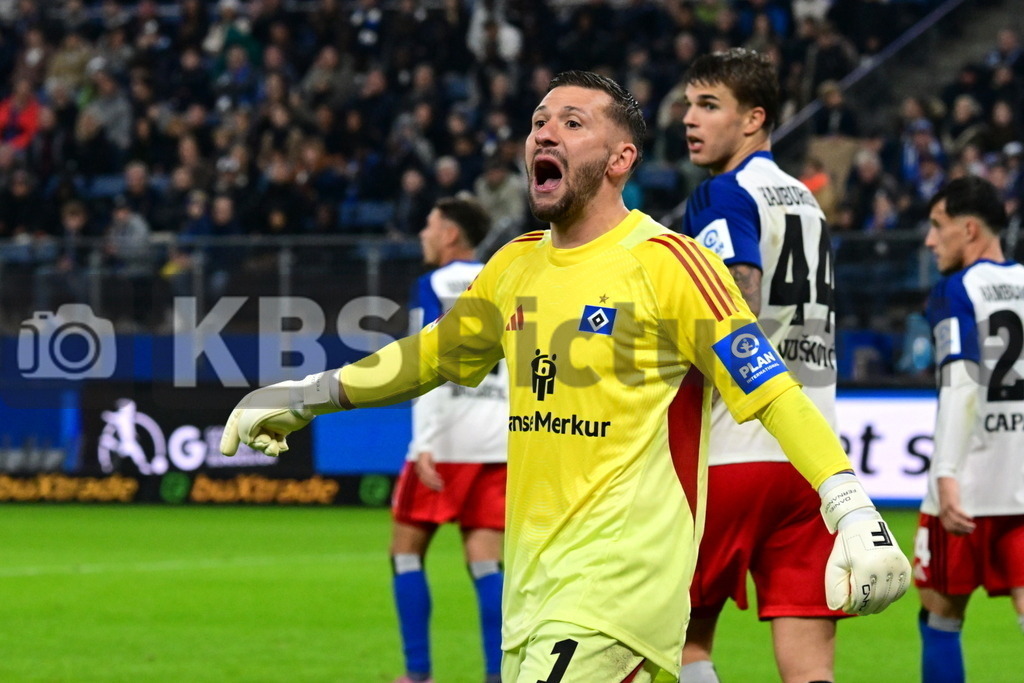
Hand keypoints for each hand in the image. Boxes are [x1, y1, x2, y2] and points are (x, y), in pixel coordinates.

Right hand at [220, 370, 340, 456]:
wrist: (305, 401)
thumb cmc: (278, 407)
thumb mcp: (252, 420)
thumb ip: (244, 433)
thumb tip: (253, 442)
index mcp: (248, 405)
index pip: (233, 424)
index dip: (228, 439)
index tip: (227, 453)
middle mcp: (258, 412)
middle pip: (249, 436)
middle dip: (258, 444)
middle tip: (268, 443)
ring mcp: (271, 420)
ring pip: (263, 441)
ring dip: (269, 448)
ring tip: (277, 448)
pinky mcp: (283, 426)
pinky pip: (275, 441)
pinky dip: (278, 446)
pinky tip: (283, 446)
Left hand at [415, 451, 443, 490]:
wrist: (423, 447)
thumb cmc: (426, 456)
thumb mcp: (429, 464)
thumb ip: (431, 471)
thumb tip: (435, 478)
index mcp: (419, 471)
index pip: (424, 481)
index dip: (431, 486)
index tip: (437, 489)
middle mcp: (418, 470)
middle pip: (426, 480)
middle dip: (433, 485)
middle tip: (440, 489)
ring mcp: (420, 467)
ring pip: (427, 477)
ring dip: (434, 481)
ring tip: (441, 483)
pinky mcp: (423, 463)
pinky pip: (428, 471)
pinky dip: (433, 474)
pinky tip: (438, 476)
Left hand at [825, 509, 910, 614]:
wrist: (866, 525)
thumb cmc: (847, 546)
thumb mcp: (835, 563)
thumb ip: (834, 586)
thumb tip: (838, 608)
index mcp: (864, 565)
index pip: (861, 596)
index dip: (854, 606)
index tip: (848, 608)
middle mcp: (883, 566)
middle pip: (876, 599)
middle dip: (866, 608)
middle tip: (858, 610)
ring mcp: (897, 566)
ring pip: (889, 597)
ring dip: (879, 605)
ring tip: (868, 606)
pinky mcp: (905, 567)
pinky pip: (900, 590)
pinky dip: (891, 598)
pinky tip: (881, 598)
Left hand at [937, 476, 975, 535]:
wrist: (944, 481)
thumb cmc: (949, 494)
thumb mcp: (949, 505)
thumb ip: (952, 513)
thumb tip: (962, 522)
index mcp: (942, 515)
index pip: (948, 529)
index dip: (957, 533)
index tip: (965, 533)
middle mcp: (943, 513)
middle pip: (953, 527)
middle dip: (963, 531)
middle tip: (971, 530)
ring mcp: (947, 508)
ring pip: (956, 521)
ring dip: (965, 526)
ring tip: (973, 526)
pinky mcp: (951, 502)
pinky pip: (958, 512)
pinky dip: (965, 516)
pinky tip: (971, 518)